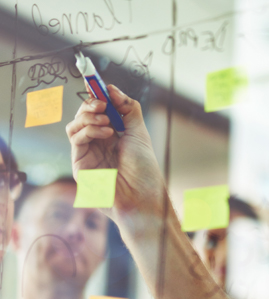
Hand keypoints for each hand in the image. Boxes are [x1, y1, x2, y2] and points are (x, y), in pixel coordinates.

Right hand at [65, 85, 164, 221]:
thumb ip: (127, 109)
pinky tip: (106, 133)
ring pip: (75, 125)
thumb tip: (111, 88)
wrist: (142, 195)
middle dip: (91, 104)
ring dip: (89, 117)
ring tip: (108, 122)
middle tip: (102, 103)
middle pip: (84, 115)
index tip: (96, 82)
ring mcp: (88, 154)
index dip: (96, 95)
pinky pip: (76, 139)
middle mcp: (98, 143)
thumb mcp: (139, 132)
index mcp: (113, 136)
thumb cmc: (144, 168)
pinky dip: (89, 130)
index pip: (98, 110)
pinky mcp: (80, 164)